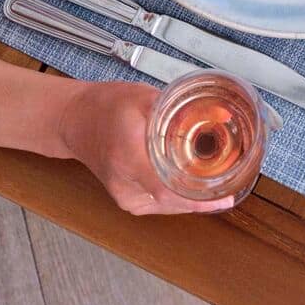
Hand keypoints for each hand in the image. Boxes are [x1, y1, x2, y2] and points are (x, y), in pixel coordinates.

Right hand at [60, 80, 236, 214]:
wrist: (75, 121)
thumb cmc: (106, 106)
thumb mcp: (143, 98)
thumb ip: (177, 109)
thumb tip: (216, 116)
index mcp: (128, 157)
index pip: (166, 189)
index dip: (198, 198)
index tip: (223, 198)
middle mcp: (124, 184)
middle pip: (172, 202)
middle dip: (203, 195)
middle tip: (228, 183)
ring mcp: (124, 196)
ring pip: (168, 206)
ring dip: (192, 197)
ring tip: (215, 182)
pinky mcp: (126, 200)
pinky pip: (159, 204)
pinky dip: (178, 196)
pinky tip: (190, 184)